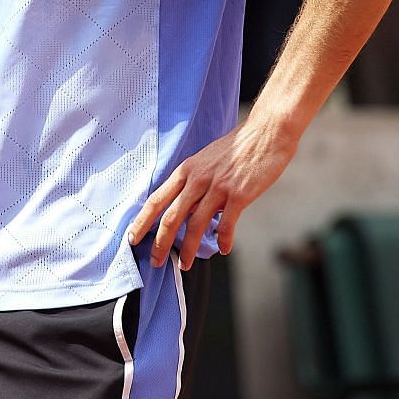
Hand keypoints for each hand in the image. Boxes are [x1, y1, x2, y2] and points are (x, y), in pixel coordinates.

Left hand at [126, 117, 296, 270]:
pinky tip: (223, 249)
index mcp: (187, 170)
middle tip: (155, 262)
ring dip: (188, 249)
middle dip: (160, 243)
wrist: (266, 132)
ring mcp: (218, 187)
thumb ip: (195, 182)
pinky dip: (223, 240)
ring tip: (185, 265)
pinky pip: (226, 225)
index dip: (142, 221)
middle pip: (171, 216)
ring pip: (195, 225)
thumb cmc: (237, 148)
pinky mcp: (238, 194)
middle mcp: (197, 179)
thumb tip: (188, 208)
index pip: (157, 199)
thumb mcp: (206, 160)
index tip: (132, 238)